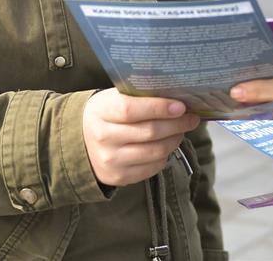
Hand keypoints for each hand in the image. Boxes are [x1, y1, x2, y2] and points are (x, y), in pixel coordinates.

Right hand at [81, 90, 199, 187]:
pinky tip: (167, 145)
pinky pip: (152, 167)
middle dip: (177, 124)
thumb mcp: (113, 98)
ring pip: (155, 151)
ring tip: (181, 130)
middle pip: (149, 132)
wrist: (81, 142)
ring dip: (175, 140)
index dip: (159, 108)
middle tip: (191, 117)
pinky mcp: (119, 177)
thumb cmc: (106, 114)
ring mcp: (111, 160)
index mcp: (101, 111)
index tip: (180, 106)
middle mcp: (103, 137)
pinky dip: (165, 155)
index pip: (131, 110)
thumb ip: (139, 96)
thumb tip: (176, 95)